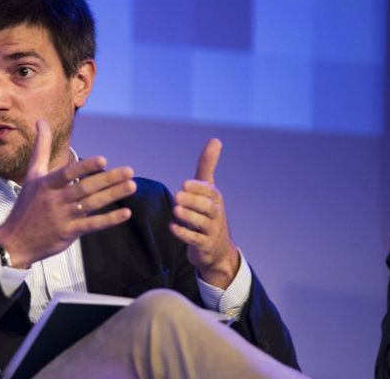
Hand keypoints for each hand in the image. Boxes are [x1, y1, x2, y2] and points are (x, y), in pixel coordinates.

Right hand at [0, 119, 136, 267]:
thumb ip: (41, 148)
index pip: (68, 174)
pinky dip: (109, 220)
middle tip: (130, 171)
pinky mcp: (69, 233)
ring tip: (132, 186)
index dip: (85, 167)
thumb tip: (41, 120)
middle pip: (85, 188)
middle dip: (108, 180)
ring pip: (92, 205)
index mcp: (46, 184)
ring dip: (113, 195)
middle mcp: (55, 200)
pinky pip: (92, 225)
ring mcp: (63, 217)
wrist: (15, 241)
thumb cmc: (26, 204)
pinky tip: (125, 213)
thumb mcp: (32, 174)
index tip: (103, 160)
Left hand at [169, 138, 239, 288]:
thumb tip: (215, 139)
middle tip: (177, 195)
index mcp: (215, 198)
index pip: (209, 191)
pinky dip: (184, 234)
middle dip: (193, 201)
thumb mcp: (208, 190)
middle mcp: (215, 214)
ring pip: (201, 223)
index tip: (185, 183)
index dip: (198, 188)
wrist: (218, 250)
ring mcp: (211, 231)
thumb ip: (207, 166)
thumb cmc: (209, 214)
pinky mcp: (204, 246)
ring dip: (188, 217)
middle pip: (206, 207)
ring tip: (175, 210)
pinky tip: (171, 227)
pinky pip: (195, 240)